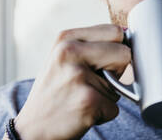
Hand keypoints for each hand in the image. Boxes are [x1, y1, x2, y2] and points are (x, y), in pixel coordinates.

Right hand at [14, 24, 130, 139]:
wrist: (31, 129)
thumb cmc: (54, 92)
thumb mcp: (64, 58)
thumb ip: (91, 45)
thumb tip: (130, 38)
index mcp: (66, 38)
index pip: (115, 31)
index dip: (117, 49)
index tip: (106, 62)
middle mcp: (70, 51)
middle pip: (124, 52)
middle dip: (118, 70)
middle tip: (94, 82)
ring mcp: (78, 75)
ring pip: (122, 83)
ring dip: (109, 95)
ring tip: (82, 97)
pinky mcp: (87, 100)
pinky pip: (115, 107)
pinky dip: (104, 113)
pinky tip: (82, 112)